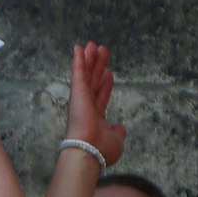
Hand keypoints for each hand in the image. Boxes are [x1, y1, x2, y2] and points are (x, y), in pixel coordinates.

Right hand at [66, 41, 125, 165]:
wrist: (90, 151)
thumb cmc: (102, 149)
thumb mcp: (116, 140)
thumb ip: (118, 132)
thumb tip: (120, 128)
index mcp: (95, 117)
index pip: (101, 96)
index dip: (105, 84)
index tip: (108, 73)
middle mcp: (87, 105)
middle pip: (93, 81)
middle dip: (97, 66)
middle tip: (101, 52)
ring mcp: (81, 98)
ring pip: (87, 74)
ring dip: (89, 59)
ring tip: (93, 45)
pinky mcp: (77, 92)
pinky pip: (78, 72)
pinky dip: (78, 60)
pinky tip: (78, 48)